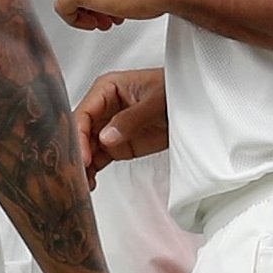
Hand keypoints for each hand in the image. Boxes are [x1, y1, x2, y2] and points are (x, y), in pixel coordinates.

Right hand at [74, 69, 168, 186]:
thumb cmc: (174, 91)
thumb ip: (131, 118)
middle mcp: (103, 109)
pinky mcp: (117, 145)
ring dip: (82, 165)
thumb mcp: (155, 101)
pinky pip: (99, 158)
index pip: (84, 113)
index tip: (84, 155)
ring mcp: (109, 128)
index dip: (79, 134)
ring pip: (86, 148)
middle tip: (78, 172)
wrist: (196, 105)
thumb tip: (106, 137)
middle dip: (77, 152)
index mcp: (107, 89)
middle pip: (81, 132)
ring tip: (82, 182)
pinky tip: (90, 182)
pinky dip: (93, 171)